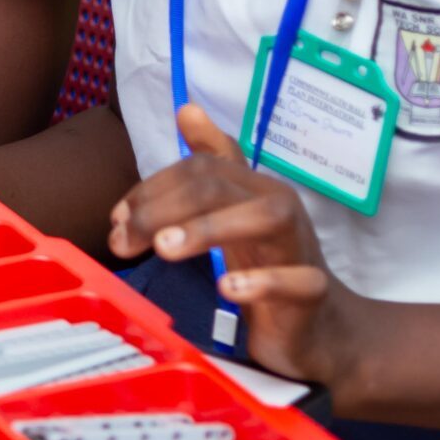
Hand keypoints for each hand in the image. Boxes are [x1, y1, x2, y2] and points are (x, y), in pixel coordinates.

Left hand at [109, 104, 368, 384]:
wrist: (323, 329)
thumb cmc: (267, 265)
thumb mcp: (231, 214)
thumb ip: (209, 169)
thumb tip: (187, 109)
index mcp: (253, 188)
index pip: (198, 168)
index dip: (151, 189)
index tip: (117, 220)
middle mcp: (278, 207)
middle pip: (219, 186)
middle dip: (162, 209)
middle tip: (122, 241)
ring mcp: (300, 247)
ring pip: (265, 217)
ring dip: (207, 229)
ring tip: (164, 250)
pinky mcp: (313, 292)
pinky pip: (296, 281)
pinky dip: (261, 282)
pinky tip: (226, 289)